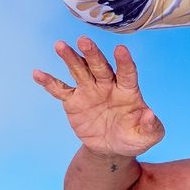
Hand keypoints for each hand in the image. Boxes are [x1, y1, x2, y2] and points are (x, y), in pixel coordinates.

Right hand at [33, 37, 165, 156]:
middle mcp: (107, 85)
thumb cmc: (133, 137)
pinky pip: (60, 90)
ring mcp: (89, 91)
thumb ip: (151, 127)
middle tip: (84, 41)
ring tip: (60, 45)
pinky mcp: (73, 101)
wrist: (111, 148)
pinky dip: (49, 82)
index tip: (121, 49)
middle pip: (100, 66)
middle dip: (92, 54)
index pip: (127, 73)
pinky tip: (38, 74)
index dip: (124, 62)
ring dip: (70, 58)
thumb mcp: (147, 136)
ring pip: (79, 71)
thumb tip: (150, 114)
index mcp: (127, 90)